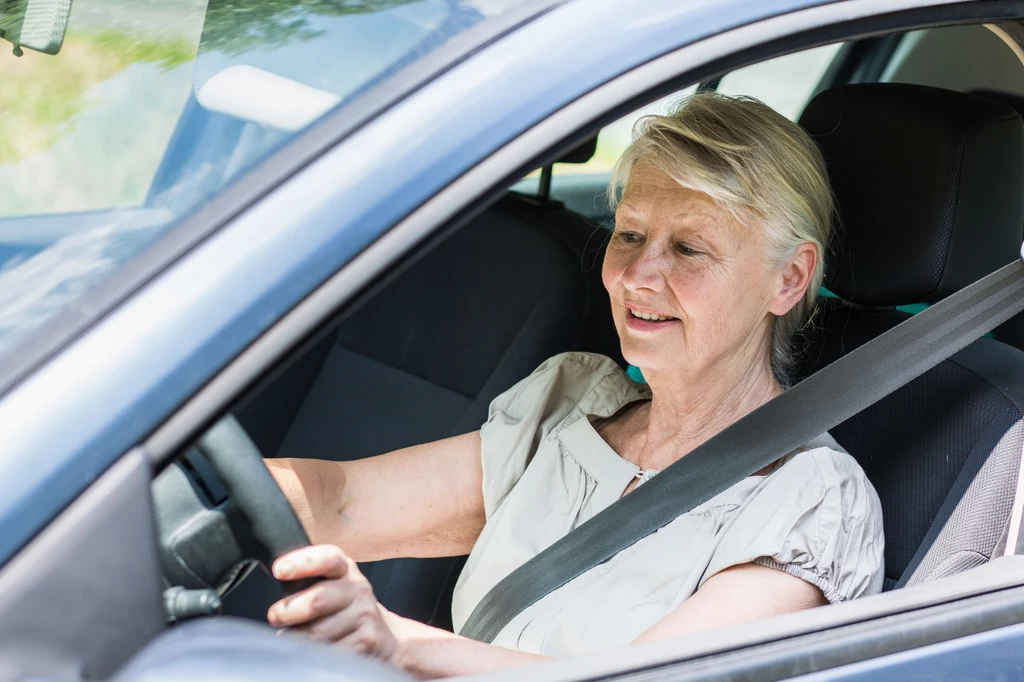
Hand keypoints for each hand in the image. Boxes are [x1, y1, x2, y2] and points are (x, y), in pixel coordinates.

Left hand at [267, 544, 399, 662]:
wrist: (384, 635)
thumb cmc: (346, 606)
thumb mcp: (333, 583)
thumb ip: (308, 578)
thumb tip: (271, 581)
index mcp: (345, 569)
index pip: (327, 559)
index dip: (302, 563)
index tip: (279, 570)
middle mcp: (357, 589)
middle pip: (318, 600)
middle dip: (289, 611)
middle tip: (276, 616)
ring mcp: (363, 616)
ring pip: (318, 633)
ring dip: (297, 638)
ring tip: (290, 637)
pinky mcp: (365, 642)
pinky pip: (329, 653)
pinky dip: (313, 655)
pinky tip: (310, 652)